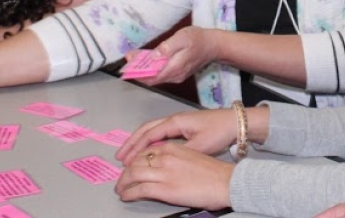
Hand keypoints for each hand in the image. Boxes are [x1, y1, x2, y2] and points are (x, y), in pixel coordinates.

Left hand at [115, 143, 233, 210]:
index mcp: (172, 148)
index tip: (131, 167)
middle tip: (122, 180)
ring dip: (123, 183)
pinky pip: (139, 190)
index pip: (146, 152)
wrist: (225, 182)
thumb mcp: (191, 157)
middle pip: (136, 162)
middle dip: (126, 172)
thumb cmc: (213, 172)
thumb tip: (164, 167)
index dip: (135, 160)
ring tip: (120, 189)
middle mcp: (165, 157)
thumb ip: (175, 159)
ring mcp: (164, 173)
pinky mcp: (164, 189)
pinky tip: (126, 196)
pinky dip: (128, 193)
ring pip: (133, 174)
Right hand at [116, 108, 238, 164]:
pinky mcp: (184, 127)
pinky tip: (148, 152)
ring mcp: (178, 123)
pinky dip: (150, 142)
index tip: (124, 159)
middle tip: (119, 156)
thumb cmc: (218, 131)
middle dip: (131, 142)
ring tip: (129, 154)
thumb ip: (180, 152)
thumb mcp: (200, 145)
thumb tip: (163, 160)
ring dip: (139, 142)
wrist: (235, 122)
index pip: (149, 134)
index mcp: (175, 122)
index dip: (135, 147)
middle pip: (146, 129)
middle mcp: (174, 120)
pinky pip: (160, 134)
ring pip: (152, 131)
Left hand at [133, 26, 218, 85]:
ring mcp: (177, 76)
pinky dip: (152, 68)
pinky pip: (162, 73)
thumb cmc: (198, 39)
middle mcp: (175, 75)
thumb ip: (167, 47)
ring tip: (134, 58)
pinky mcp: (178, 73)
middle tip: (128, 59)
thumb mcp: (182, 38)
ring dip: (144, 70)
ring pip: (156, 76)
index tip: (127, 66)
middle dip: (138, 71)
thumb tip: (154, 56)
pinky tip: (147, 60)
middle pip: (152, 78)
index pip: (151, 76)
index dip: (138, 73)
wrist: (213, 45)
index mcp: (175, 68)